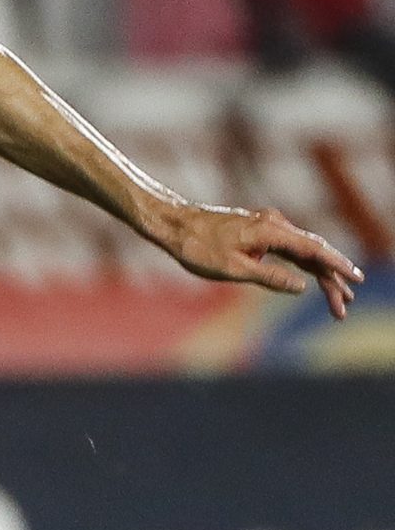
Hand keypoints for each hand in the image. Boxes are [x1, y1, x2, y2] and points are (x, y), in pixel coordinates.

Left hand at [153, 199, 362, 315]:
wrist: (174, 224)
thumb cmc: (198, 247)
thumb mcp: (233, 269)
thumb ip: (269, 277)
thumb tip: (302, 287)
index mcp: (271, 231)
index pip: (313, 251)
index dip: (337, 267)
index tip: (355, 280)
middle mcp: (275, 224)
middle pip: (313, 253)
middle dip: (332, 279)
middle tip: (346, 305)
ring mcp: (268, 226)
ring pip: (303, 251)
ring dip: (320, 274)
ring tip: (339, 297)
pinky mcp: (260, 231)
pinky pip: (289, 249)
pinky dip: (303, 264)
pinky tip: (315, 279)